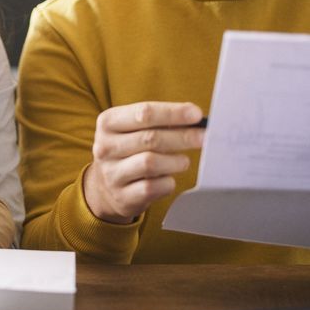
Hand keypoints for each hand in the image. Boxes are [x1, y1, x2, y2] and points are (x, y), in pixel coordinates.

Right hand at [83, 101, 205, 223]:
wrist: (106, 187)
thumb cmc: (130, 150)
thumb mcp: (135, 129)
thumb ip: (161, 121)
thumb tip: (195, 117)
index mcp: (108, 122)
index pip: (144, 113)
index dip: (173, 113)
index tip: (196, 115)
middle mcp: (105, 147)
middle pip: (150, 138)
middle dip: (182, 136)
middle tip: (204, 137)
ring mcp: (112, 174)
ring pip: (150, 163)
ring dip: (175, 161)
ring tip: (183, 161)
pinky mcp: (122, 197)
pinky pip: (152, 187)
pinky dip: (167, 182)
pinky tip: (168, 178)